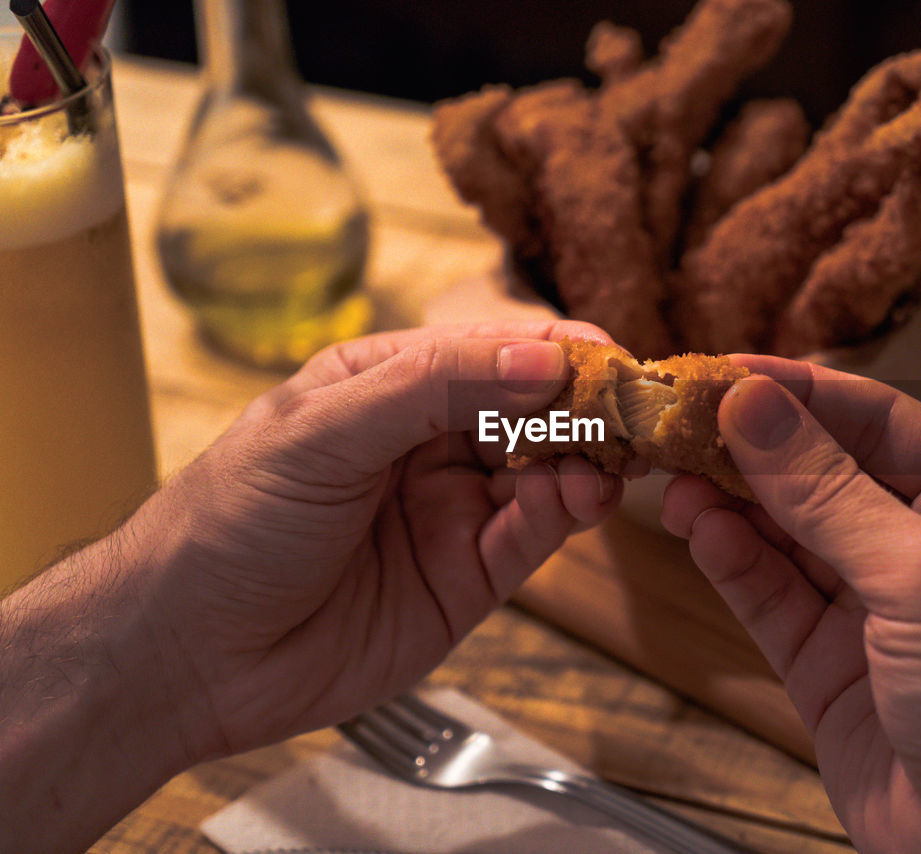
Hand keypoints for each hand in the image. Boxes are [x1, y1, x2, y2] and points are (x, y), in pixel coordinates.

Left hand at [125, 320, 621, 761]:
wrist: (187, 656)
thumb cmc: (228, 525)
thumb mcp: (321, 433)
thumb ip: (430, 388)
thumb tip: (535, 356)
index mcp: (384, 386)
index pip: (485, 352)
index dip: (549, 351)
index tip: (605, 358)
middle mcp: (425, 443)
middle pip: (527, 409)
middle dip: (583, 405)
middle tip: (634, 407)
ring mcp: (449, 510)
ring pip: (542, 471)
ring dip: (585, 458)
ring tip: (613, 455)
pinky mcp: (466, 578)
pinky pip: (531, 536)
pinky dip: (566, 513)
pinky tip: (581, 497)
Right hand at [662, 356, 920, 853]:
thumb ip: (829, 494)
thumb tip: (756, 407)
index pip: (882, 422)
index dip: (802, 393)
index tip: (727, 371)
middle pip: (824, 473)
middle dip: (753, 446)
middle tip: (680, 416)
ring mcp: (877, 610)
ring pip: (787, 533)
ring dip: (730, 500)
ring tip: (673, 470)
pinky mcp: (829, 665)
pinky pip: (769, 594)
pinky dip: (730, 559)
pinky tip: (697, 528)